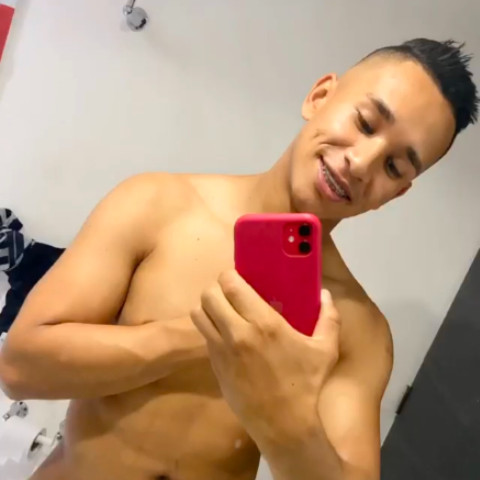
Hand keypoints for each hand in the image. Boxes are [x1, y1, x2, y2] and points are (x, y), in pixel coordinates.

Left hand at [190, 270, 340, 447]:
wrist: (283, 425)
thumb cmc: (305, 384)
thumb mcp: (325, 350)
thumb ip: (329, 318)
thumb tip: (326, 294)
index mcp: (263, 323)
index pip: (230, 285)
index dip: (229, 275)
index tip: (238, 277)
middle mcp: (237, 333)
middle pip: (209, 296)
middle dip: (217, 289)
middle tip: (231, 294)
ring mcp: (221, 350)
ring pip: (198, 314)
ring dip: (208, 308)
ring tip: (224, 311)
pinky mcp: (214, 365)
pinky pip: (204, 336)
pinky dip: (210, 329)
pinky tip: (226, 334)